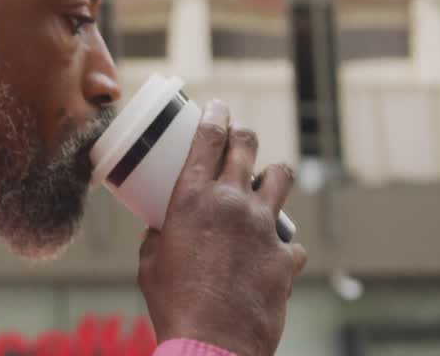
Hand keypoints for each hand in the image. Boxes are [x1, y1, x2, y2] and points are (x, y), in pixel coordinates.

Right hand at [137, 101, 306, 355]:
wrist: (212, 347)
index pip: (208, 137)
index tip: (217, 107)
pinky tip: (272, 255)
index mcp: (192, 199)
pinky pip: (290, 240)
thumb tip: (160, 232)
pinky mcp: (285, 257)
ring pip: (281, 176)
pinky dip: (281, 245)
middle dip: (243, 134)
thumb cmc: (173, 307)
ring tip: (267, 181)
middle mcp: (232, 202)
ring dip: (273, 174)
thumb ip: (158, 239)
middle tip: (239, 136)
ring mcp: (264, 227)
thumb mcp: (149, 265)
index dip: (215, 114)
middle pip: (247, 145)